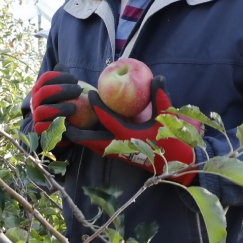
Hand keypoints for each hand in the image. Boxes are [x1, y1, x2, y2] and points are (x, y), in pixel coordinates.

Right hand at [30, 70, 82, 135]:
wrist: (61, 128)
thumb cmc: (66, 104)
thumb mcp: (65, 90)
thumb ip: (63, 79)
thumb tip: (61, 66)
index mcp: (40, 89)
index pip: (46, 78)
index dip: (60, 76)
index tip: (75, 79)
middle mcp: (35, 101)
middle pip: (44, 92)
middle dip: (62, 90)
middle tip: (79, 90)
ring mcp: (36, 116)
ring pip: (42, 110)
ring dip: (60, 108)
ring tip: (74, 108)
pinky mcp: (39, 130)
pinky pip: (43, 128)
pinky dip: (55, 125)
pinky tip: (69, 122)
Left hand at [65, 78, 198, 183]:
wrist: (178, 165)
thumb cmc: (174, 140)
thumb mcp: (168, 117)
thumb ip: (160, 97)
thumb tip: (156, 77)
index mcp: (129, 136)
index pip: (108, 119)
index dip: (97, 105)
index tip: (89, 94)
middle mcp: (120, 146)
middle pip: (91, 140)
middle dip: (77, 131)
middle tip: (64, 120)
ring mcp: (119, 154)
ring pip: (94, 146)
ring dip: (82, 137)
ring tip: (68, 128)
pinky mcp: (120, 157)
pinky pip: (100, 148)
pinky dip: (91, 141)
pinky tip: (85, 133)